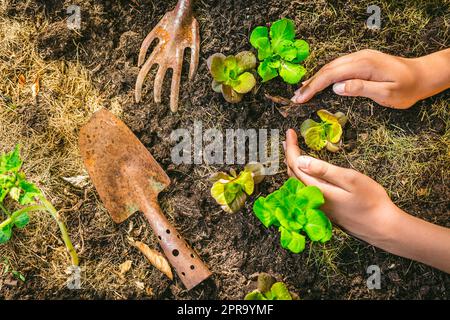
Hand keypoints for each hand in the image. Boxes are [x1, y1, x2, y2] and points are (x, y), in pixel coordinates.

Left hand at [284, 129, 449, 272]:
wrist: (381, 228)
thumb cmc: (370, 201)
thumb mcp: (350, 180)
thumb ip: (324, 170)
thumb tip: (300, 160)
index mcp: (317, 189)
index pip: (295, 165)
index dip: (291, 148)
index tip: (290, 132)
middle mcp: (312, 200)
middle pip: (293, 175)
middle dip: (289, 156)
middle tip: (288, 139)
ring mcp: (316, 207)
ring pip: (297, 184)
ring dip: (294, 167)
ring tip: (292, 152)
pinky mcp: (322, 210)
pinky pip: (304, 191)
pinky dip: (301, 177)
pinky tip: (306, 172)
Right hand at [291, 49, 449, 108]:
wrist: (421, 76)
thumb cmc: (407, 88)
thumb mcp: (387, 93)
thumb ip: (361, 89)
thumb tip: (337, 87)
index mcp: (364, 65)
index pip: (331, 75)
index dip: (313, 87)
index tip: (301, 98)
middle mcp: (359, 57)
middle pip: (327, 69)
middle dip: (310, 84)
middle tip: (296, 98)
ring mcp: (360, 58)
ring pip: (331, 67)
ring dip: (315, 80)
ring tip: (302, 92)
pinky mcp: (361, 61)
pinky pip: (338, 67)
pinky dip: (325, 76)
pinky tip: (318, 83)